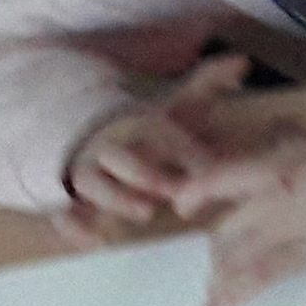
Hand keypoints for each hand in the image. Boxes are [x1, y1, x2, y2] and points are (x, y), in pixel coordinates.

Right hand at [61, 53, 250, 228]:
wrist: (96, 138)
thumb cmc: (149, 130)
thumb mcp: (180, 106)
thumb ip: (208, 85)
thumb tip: (241, 61)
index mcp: (139, 127)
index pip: (161, 135)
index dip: (184, 153)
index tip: (208, 170)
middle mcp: (111, 148)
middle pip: (117, 155)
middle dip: (143, 171)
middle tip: (170, 190)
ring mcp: (88, 173)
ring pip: (90, 183)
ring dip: (114, 199)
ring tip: (146, 212)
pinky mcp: (73, 200)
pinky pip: (63, 214)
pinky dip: (75, 229)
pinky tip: (95, 244)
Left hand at [176, 131, 305, 305]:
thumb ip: (290, 150)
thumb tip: (280, 144)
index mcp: (270, 166)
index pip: (216, 181)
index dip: (194, 196)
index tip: (184, 209)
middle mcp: (268, 197)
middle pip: (227, 229)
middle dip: (218, 253)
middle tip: (216, 267)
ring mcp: (285, 225)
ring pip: (236, 256)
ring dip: (221, 280)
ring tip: (211, 300)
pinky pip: (264, 275)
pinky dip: (236, 295)